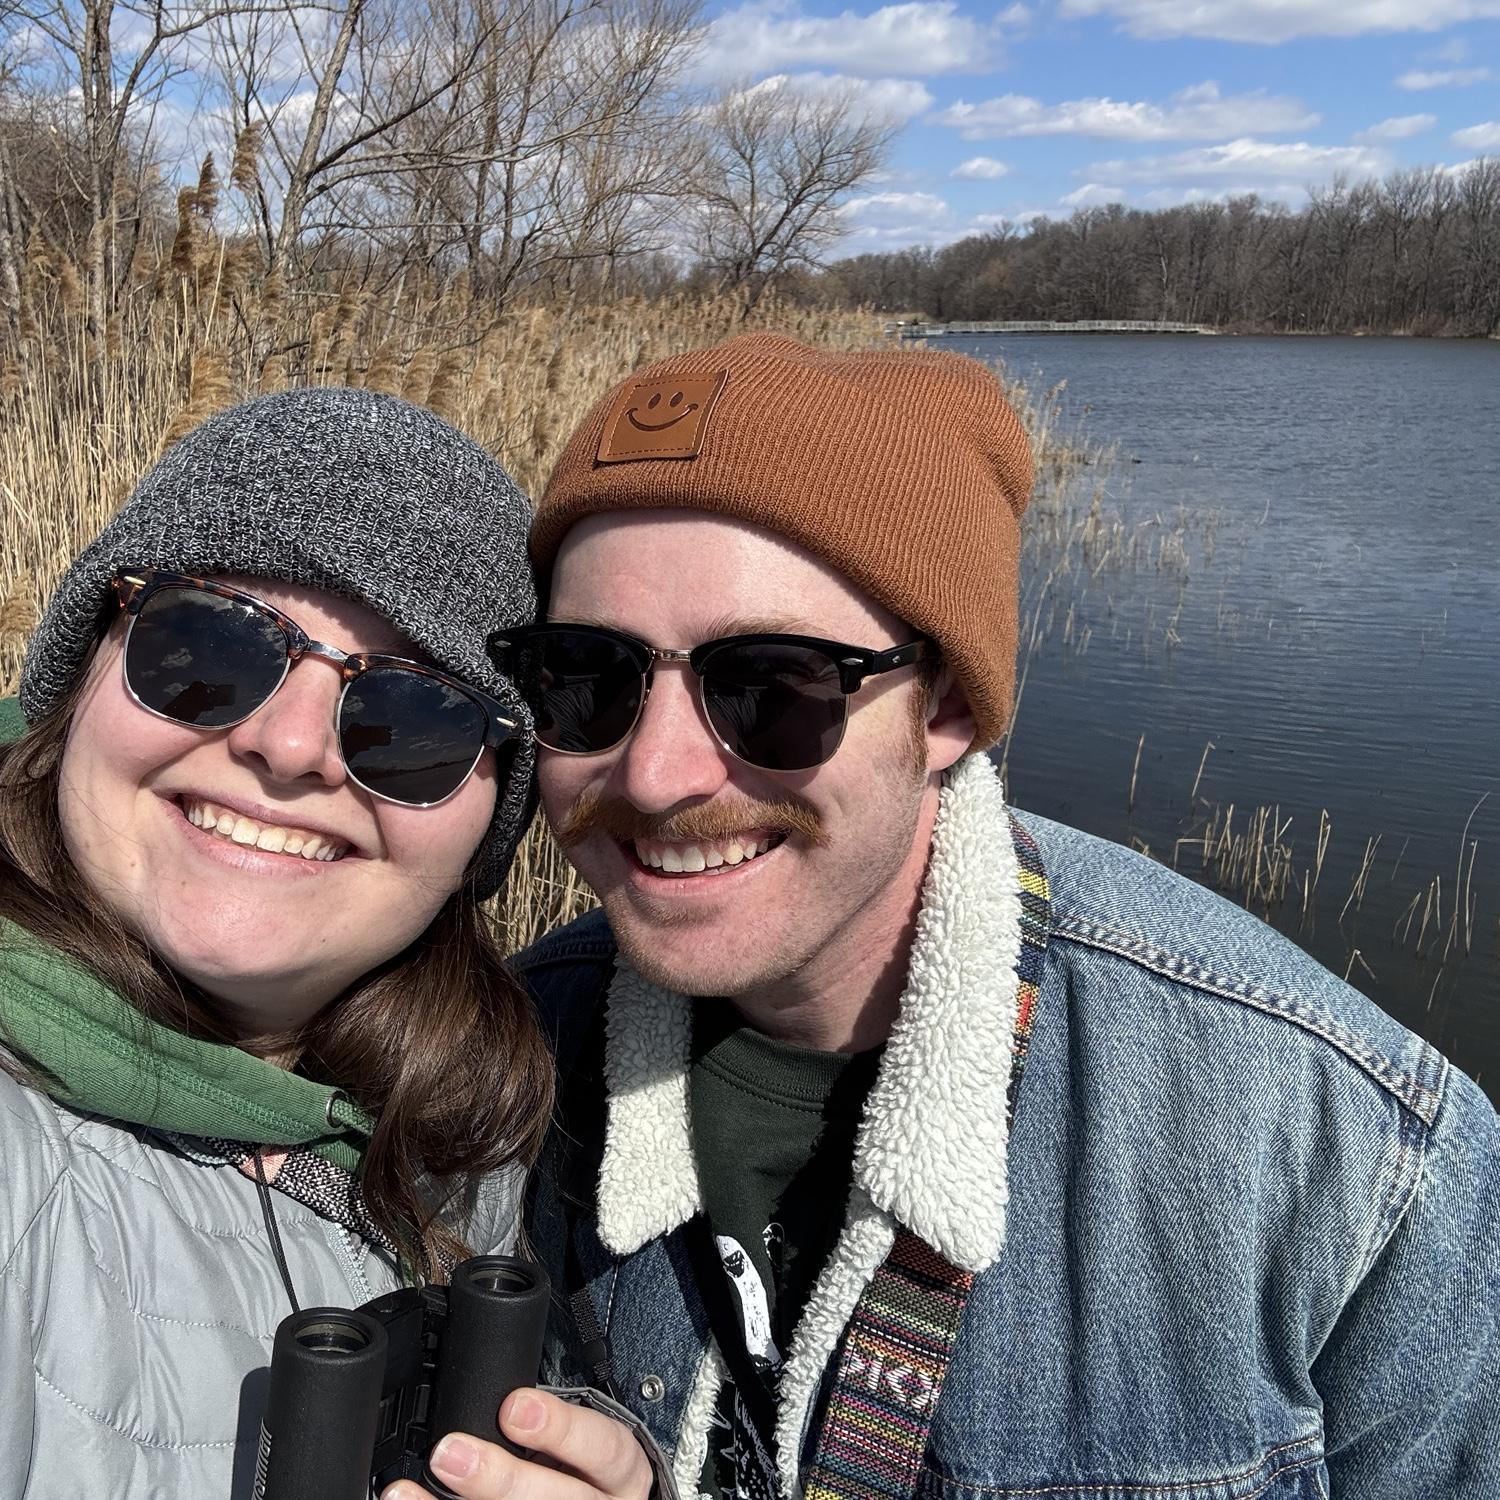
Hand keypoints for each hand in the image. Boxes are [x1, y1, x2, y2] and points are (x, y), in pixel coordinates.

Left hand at [380, 1388, 654, 1499]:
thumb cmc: (584, 1472)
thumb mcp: (586, 1442)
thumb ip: (549, 1423)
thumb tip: (488, 1388)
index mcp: (618, 1471)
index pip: (602, 1447)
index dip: (559, 1428)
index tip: (513, 1406)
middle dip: (500, 1479)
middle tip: (449, 1453)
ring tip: (406, 1494)